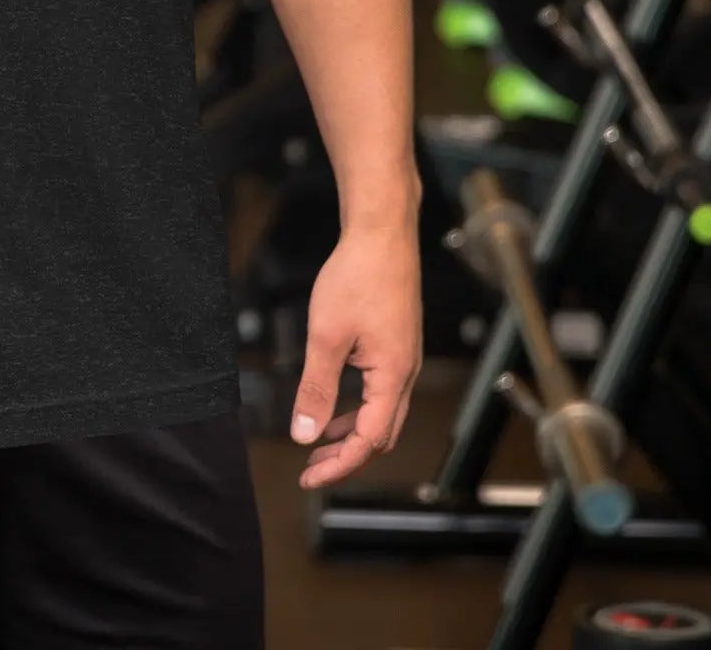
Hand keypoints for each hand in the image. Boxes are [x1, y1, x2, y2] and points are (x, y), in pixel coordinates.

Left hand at [290, 218, 421, 488]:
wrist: (382, 233)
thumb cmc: (358, 276)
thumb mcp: (327, 336)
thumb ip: (316, 388)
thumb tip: (304, 433)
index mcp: (393, 376)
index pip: (368, 441)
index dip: (338, 464)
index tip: (308, 476)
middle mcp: (405, 373)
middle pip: (380, 434)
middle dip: (346, 456)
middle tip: (311, 467)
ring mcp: (404, 358)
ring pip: (382, 413)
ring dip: (352, 432)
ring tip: (319, 441)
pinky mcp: (396, 344)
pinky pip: (380, 390)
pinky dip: (358, 406)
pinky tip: (335, 401)